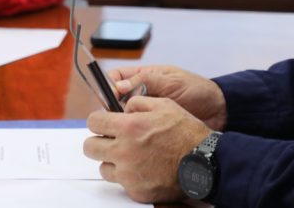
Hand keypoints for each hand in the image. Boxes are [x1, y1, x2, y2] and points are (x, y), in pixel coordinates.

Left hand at [85, 96, 212, 203]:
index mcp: (129, 127)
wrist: (204, 162)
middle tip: (111, 140)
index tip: (103, 123)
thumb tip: (124, 106)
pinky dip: (127, 176)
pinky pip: (120, 182)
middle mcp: (124, 151)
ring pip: (103, 167)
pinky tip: (142, 169)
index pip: (94, 122)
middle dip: (98, 141)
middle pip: (90, 147)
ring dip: (112, 161)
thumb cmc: (186, 133)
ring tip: (129, 156)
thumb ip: (138, 102)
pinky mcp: (135, 190)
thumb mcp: (164, 105)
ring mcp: (128, 174)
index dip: (98, 121)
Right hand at [109, 65, 227, 130]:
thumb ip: (146, 81)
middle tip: (113, 118)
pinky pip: (136, 129)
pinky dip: (131, 133)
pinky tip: (131, 139)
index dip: (109, 86)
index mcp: (144, 76)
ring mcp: (147, 111)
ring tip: (121, 130)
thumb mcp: (171, 82)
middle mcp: (142, 93)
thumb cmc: (197, 90)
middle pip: (115, 98)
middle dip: (111, 107)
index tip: (110, 98)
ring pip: (123, 115)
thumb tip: (119, 87)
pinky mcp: (152, 127)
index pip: (116, 77)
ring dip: (120, 122)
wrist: (218, 111)